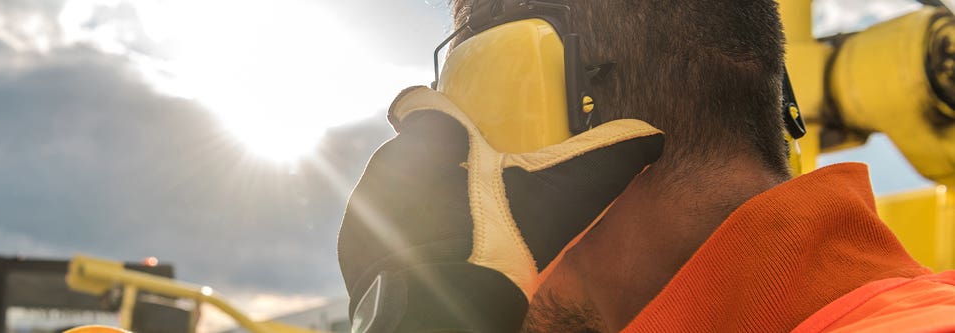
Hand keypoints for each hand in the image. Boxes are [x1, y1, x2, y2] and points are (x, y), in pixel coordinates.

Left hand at [338, 86, 662, 332]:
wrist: (441, 311)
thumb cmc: (499, 246)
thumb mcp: (562, 197)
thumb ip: (605, 158)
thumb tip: (651, 137)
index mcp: (431, 139)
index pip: (421, 105)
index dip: (442, 120)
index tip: (465, 141)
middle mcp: (387, 163)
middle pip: (416, 152)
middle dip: (443, 170)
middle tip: (478, 201)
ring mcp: (365, 204)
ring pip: (396, 189)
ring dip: (421, 203)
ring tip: (459, 232)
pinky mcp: (353, 242)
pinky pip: (378, 226)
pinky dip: (400, 236)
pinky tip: (432, 255)